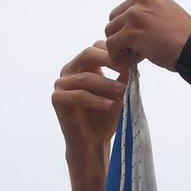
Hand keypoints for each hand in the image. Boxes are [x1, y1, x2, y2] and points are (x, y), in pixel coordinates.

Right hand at [53, 41, 125, 157]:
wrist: (93, 142)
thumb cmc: (105, 117)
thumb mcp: (118, 92)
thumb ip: (122, 76)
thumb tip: (133, 60)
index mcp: (83, 65)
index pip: (96, 47)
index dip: (114, 51)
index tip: (132, 60)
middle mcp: (70, 71)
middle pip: (88, 54)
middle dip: (109, 60)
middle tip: (127, 68)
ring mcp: (61, 84)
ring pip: (85, 77)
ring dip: (106, 84)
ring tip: (122, 91)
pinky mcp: (57, 99)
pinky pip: (78, 95)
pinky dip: (95, 100)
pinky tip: (110, 105)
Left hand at [104, 0, 190, 73]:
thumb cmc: (185, 39)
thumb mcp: (167, 15)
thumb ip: (149, 16)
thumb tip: (132, 29)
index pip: (126, 8)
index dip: (128, 27)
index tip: (137, 40)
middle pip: (115, 18)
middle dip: (120, 35)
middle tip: (131, 51)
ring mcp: (135, 14)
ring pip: (110, 30)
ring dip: (117, 46)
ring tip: (129, 58)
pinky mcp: (131, 31)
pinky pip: (112, 44)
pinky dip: (115, 55)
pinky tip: (125, 63)